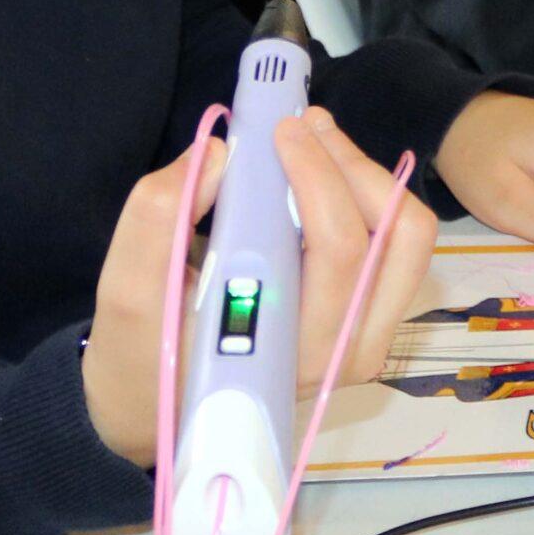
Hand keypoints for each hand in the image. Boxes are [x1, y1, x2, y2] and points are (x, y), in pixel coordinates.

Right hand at [81, 108, 437, 466]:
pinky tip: (323, 171)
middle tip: (298, 123)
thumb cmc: (142, 356)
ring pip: (406, 240)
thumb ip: (159, 217)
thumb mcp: (127, 290)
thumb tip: (222, 154)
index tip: (279, 130)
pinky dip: (370, 198)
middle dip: (345, 163)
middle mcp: (340, 350)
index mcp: (287, 349)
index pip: (337, 252)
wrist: (156, 411)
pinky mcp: (368, 324)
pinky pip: (396, 250)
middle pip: (388, 237)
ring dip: (367, 176)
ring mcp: (362, 340)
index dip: (319, 179)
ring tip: (315, 138)